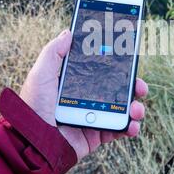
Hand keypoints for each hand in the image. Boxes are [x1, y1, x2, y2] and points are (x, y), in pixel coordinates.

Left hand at [20, 29, 147, 159]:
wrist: (33, 140)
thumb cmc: (34, 105)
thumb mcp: (41, 74)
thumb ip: (54, 52)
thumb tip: (68, 32)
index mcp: (76, 84)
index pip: (102, 72)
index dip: (118, 67)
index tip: (130, 61)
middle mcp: (87, 99)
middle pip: (118, 90)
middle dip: (134, 87)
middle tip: (140, 87)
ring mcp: (94, 117)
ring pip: (123, 109)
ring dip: (136, 108)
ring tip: (136, 110)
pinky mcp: (96, 135)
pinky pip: (118, 130)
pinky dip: (130, 128)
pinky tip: (131, 125)